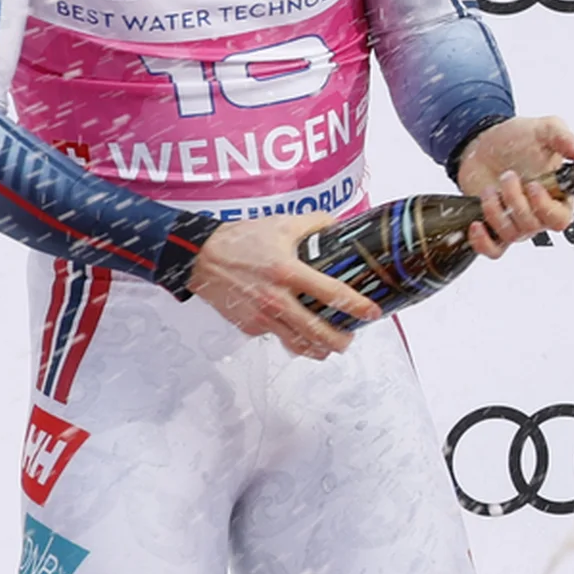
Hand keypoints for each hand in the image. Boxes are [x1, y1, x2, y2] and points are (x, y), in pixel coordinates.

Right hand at [188, 215, 380, 357]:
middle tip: (350, 338)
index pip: (331, 294)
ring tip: (329, 346)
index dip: (356, 306)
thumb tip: (338, 225)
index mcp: (288, 272)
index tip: (372, 313)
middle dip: (340, 341)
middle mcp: (276, 299)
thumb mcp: (281, 224)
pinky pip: (276, 337)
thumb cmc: (241, 240)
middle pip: (317, 332)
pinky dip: (290, 337)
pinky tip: (297, 331)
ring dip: (318, 349)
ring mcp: (262, 317)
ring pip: (297, 344)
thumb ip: (314, 224)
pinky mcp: (249, 327)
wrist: (200, 258)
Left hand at [453, 115, 573, 260]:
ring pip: (512, 234)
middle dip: (515, 200)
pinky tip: (476, 224)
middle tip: (508, 175)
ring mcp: (517, 222)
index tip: (533, 186)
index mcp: (558, 194)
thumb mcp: (543, 129)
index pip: (562, 218)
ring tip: (491, 188)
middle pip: (534, 226)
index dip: (546, 208)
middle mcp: (540, 213)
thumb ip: (562, 136)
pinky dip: (483, 242)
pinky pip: (493, 250)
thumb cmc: (518, 138)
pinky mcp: (495, 227)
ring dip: (495, 210)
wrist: (485, 143)